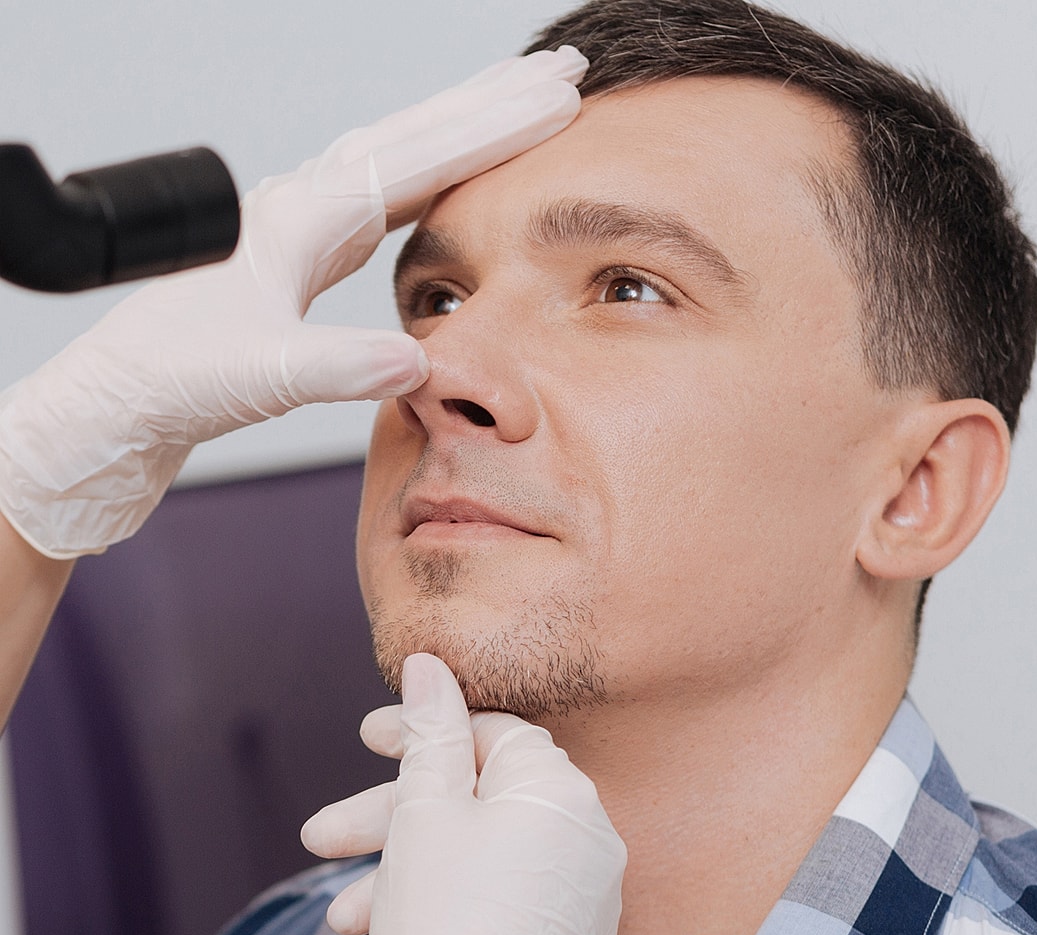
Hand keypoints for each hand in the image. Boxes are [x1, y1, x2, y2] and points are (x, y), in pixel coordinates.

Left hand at [0, 48, 584, 557]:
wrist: (121, 405)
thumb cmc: (175, 380)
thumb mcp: (262, 375)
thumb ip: (339, 366)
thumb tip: (420, 361)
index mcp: (300, 218)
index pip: (415, 157)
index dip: (491, 128)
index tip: (554, 98)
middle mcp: (302, 209)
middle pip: (414, 136)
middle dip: (491, 105)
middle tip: (561, 74)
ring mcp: (300, 230)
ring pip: (399, 159)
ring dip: (463, 134)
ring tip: (518, 110)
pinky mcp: (299, 261)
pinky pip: (382, 201)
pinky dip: (429, 180)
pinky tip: (446, 186)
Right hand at [317, 654, 625, 934]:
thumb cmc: (441, 928)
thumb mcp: (425, 814)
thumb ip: (430, 733)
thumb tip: (428, 664)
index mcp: (562, 794)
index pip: (491, 735)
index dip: (422, 732)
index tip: (365, 740)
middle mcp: (590, 840)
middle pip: (478, 803)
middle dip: (391, 817)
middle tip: (318, 837)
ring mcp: (586, 901)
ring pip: (480, 861)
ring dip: (404, 875)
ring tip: (341, 918)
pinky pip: (501, 906)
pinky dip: (445, 910)